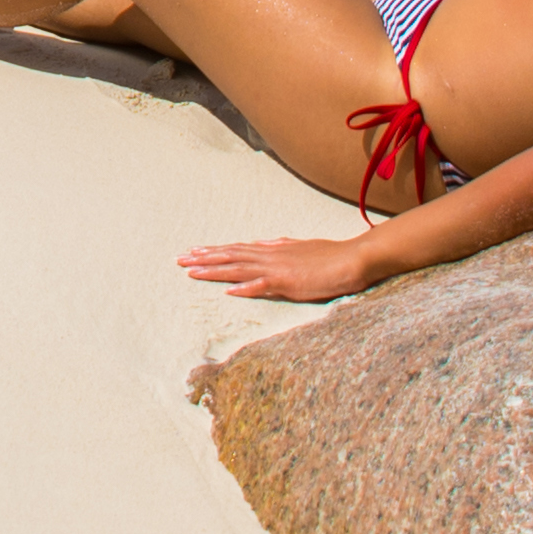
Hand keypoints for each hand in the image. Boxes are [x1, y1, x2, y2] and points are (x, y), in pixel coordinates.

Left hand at [177, 235, 370, 302]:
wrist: (353, 258)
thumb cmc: (330, 256)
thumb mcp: (301, 248)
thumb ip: (281, 246)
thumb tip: (264, 242)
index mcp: (272, 250)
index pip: (236, 249)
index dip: (214, 251)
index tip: (193, 251)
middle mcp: (270, 256)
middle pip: (231, 256)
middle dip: (204, 258)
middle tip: (179, 259)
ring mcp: (278, 268)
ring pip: (239, 268)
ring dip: (215, 270)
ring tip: (192, 271)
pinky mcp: (290, 282)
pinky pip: (263, 285)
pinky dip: (245, 288)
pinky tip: (229, 290)